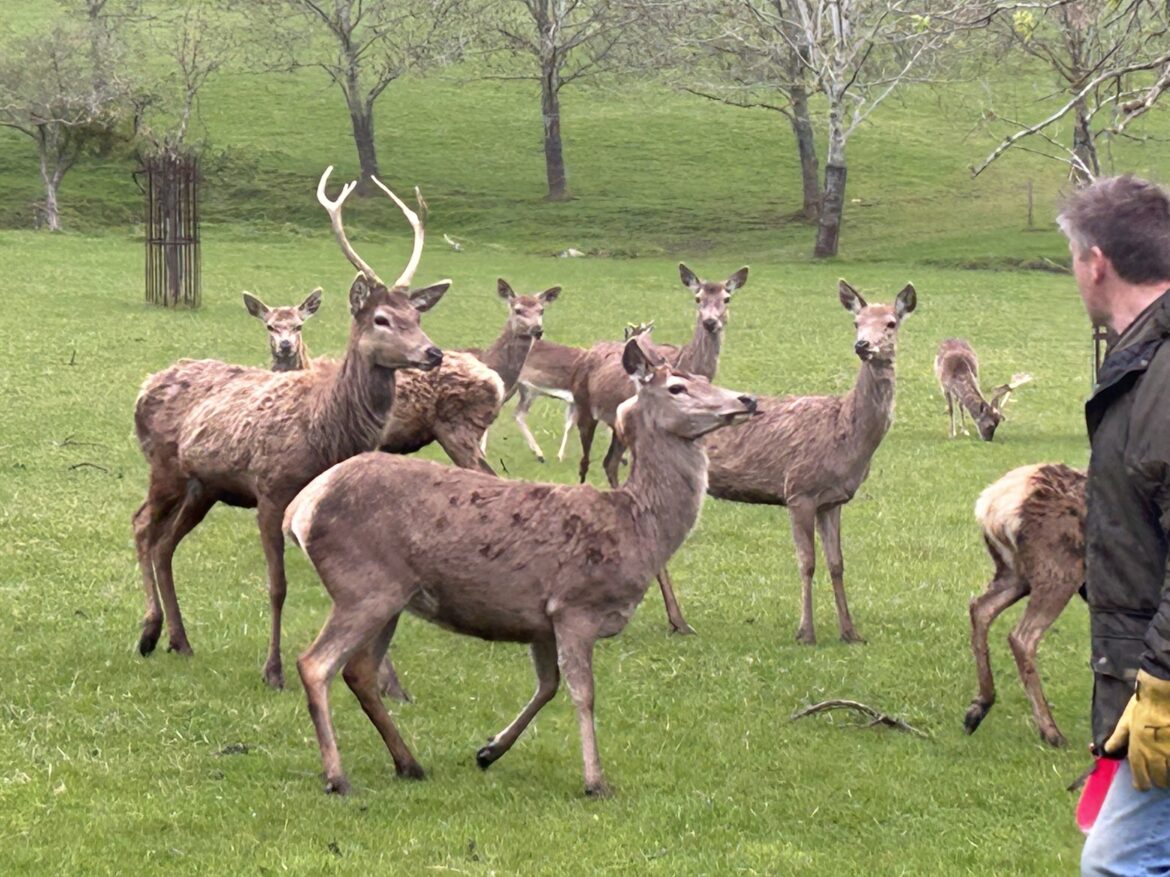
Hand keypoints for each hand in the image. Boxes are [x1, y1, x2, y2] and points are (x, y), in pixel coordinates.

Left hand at [1104, 669, 1169, 789]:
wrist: (1163, 693)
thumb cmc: (1143, 705)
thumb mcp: (1126, 720)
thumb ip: (1118, 737)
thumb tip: (1107, 749)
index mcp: (1138, 748)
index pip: (1139, 774)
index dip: (1140, 783)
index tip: (1141, 786)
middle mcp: (1155, 754)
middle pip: (1158, 779)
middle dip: (1157, 781)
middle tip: (1157, 780)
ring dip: (1167, 776)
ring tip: (1166, 773)